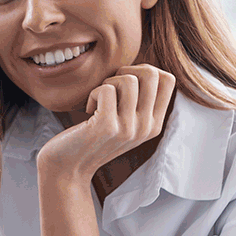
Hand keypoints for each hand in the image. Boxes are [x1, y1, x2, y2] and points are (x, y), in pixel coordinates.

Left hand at [35, 63, 176, 184]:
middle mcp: (147, 127)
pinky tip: (88, 110)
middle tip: (110, 88)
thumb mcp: (124, 122)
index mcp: (155, 124)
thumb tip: (143, 67)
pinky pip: (106, 90)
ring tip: (98, 100)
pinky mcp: (107, 127)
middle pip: (153, 74)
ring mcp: (129, 128)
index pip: (168, 80)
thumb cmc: (92, 137)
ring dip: (108, 83)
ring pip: (129, 79)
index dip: (144, 70)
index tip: (125, 82)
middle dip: (127, 71)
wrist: (67, 168)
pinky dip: (93, 93)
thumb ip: (138, 101)